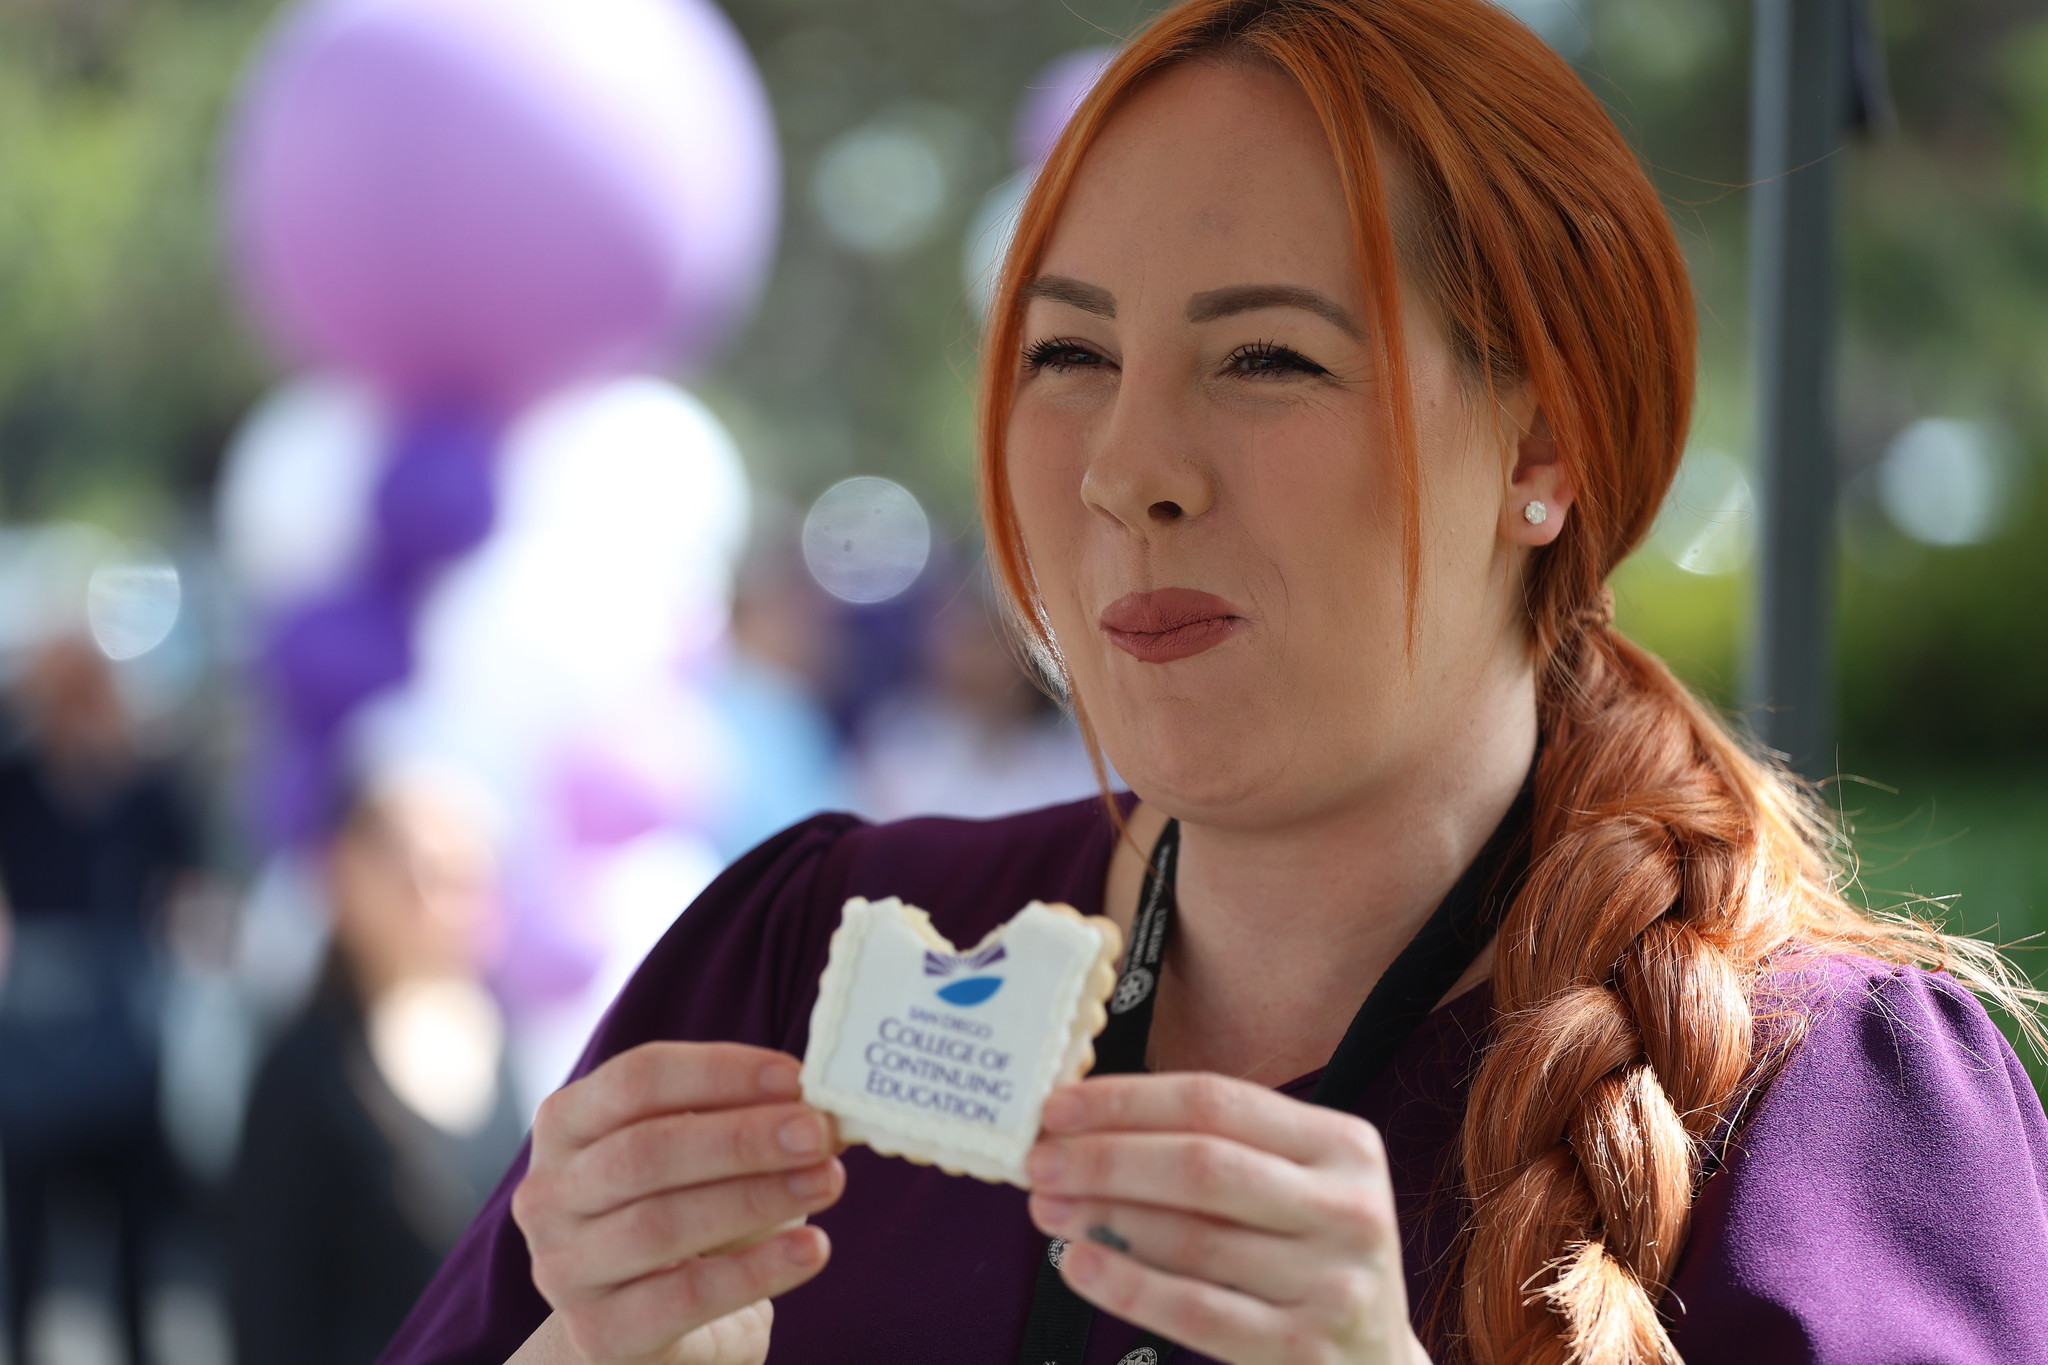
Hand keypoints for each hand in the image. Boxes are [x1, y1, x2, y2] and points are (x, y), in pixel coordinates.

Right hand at [512, 1043, 845, 1364]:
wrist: (650, 1329)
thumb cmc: (685, 1216)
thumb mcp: (706, 1158)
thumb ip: (751, 1121)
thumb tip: (829, 1102)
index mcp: (567, 1124)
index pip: (637, 1080)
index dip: (720, 1073)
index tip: (796, 1077)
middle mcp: (549, 1194)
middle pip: (646, 1151)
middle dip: (743, 1138)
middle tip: (818, 1132)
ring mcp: (564, 1268)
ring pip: (661, 1224)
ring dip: (758, 1197)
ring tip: (828, 1181)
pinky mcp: (598, 1333)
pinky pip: (685, 1296)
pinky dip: (758, 1269)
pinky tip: (812, 1248)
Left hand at [1025, 1073, 1429, 1364]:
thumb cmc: (1309, 1262)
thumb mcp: (1294, 1189)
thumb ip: (1216, 1150)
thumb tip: (1085, 1125)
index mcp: (1344, 1144)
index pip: (1215, 1101)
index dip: (1127, 1101)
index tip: (1057, 1107)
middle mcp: (1349, 1207)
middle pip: (1199, 1163)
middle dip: (1104, 1158)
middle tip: (1040, 1161)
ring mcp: (1335, 1282)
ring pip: (1191, 1236)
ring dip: (1103, 1218)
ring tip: (1047, 1208)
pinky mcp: (1306, 1348)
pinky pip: (1196, 1311)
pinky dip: (1127, 1286)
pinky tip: (1080, 1266)